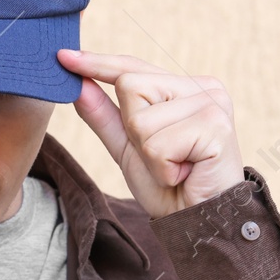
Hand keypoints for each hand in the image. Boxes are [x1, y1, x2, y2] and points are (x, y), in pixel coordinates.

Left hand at [57, 49, 245, 218]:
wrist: (200, 223)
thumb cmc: (168, 186)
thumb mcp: (127, 147)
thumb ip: (104, 116)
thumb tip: (77, 84)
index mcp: (183, 87)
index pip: (133, 67)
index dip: (98, 64)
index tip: (62, 56)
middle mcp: (202, 87)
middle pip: (129, 87)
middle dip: (133, 131)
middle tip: (164, 157)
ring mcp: (213, 104)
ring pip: (141, 120)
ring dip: (150, 156)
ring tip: (176, 167)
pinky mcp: (216, 127)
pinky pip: (158, 144)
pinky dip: (163, 169)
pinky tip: (185, 174)